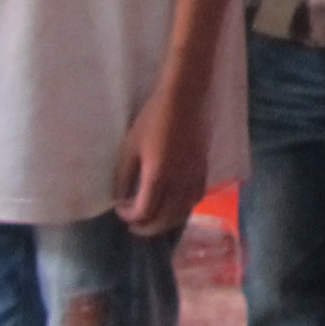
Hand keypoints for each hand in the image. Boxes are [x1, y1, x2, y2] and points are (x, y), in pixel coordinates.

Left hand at [112, 85, 209, 238]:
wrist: (183, 99)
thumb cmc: (152, 120)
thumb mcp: (129, 147)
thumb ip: (124, 176)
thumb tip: (121, 197)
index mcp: (157, 177)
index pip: (143, 212)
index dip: (128, 216)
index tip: (120, 208)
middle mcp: (178, 183)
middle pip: (164, 220)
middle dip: (146, 226)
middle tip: (134, 224)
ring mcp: (194, 177)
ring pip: (183, 213)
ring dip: (166, 222)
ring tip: (154, 219)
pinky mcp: (204, 169)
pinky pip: (196, 199)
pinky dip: (184, 208)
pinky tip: (176, 204)